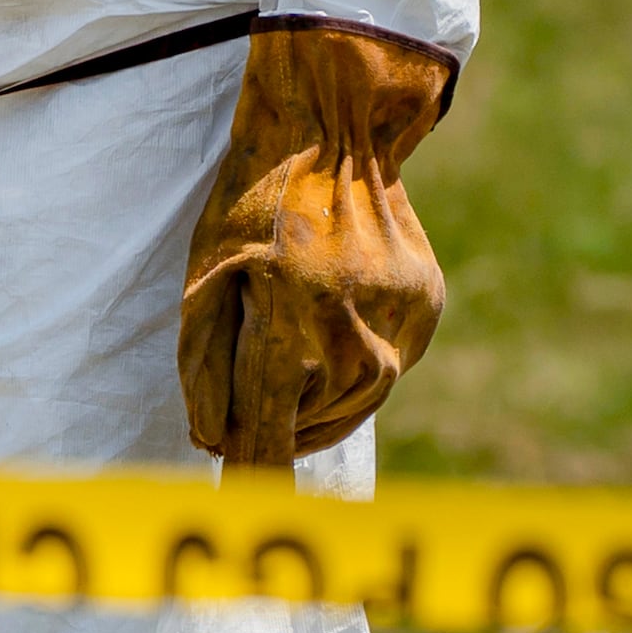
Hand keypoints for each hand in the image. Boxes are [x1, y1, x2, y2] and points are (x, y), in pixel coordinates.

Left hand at [178, 24, 454, 467]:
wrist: (335, 123)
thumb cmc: (253, 197)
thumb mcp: (206, 273)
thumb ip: (204, 365)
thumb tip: (213, 441)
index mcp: (287, 323)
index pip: (268, 433)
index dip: (252, 472)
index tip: (241, 508)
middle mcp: (351, 329)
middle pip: (314, 423)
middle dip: (282, 428)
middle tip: (258, 413)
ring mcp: (399, 318)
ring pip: (361, 400)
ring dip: (323, 407)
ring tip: (296, 380)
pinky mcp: (427, 304)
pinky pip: (393, 363)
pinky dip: (361, 367)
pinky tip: (336, 335)